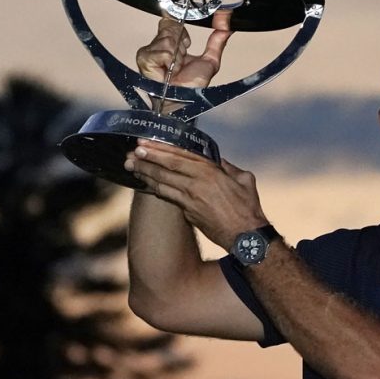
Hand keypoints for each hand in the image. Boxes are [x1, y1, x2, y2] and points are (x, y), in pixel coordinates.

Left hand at [124, 138, 267, 248]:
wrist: (245, 235)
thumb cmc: (248, 207)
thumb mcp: (244, 180)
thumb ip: (229, 168)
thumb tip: (219, 161)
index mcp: (211, 172)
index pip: (180, 156)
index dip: (160, 149)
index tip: (144, 143)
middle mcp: (197, 183)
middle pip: (166, 167)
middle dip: (146, 159)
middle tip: (131, 153)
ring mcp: (190, 199)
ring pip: (162, 183)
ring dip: (145, 174)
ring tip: (131, 166)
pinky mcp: (188, 212)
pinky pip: (168, 197)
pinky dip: (155, 189)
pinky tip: (146, 184)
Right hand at [136, 11, 232, 109]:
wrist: (183, 100)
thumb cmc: (192, 86)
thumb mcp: (210, 59)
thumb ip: (218, 38)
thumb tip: (226, 19)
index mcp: (172, 43)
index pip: (173, 20)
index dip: (182, 32)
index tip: (187, 43)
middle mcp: (159, 45)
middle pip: (170, 26)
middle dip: (180, 44)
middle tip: (181, 59)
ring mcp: (150, 51)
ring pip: (168, 38)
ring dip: (177, 55)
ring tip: (175, 68)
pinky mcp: (145, 58)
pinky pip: (163, 50)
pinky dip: (170, 61)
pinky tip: (168, 71)